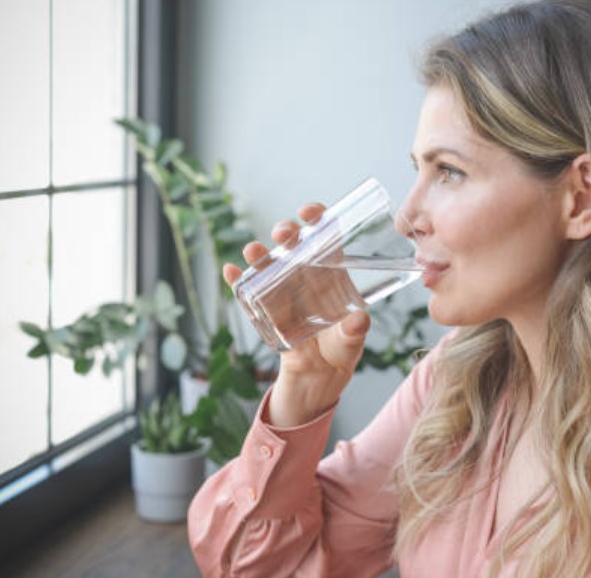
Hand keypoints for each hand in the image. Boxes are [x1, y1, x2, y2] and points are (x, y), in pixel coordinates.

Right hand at [223, 203, 370, 427]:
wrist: (318, 379)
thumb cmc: (340, 352)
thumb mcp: (351, 343)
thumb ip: (354, 332)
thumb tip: (359, 321)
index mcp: (332, 276)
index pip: (326, 240)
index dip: (318, 221)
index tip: (310, 212)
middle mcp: (307, 278)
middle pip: (295, 247)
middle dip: (287, 234)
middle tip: (283, 233)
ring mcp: (284, 292)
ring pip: (270, 265)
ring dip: (260, 255)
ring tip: (254, 250)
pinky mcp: (266, 310)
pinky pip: (249, 292)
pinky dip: (238, 280)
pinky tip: (231, 271)